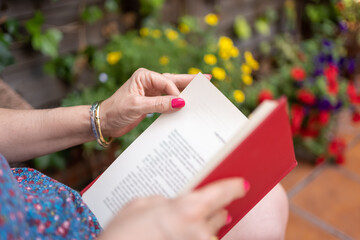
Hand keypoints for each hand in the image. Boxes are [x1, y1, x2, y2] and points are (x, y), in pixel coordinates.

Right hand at [99, 178, 248, 239]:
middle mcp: (199, 232)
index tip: (241, 184)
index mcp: (187, 210)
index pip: (222, 193)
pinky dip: (195, 236)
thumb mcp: (140, 205)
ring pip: (212, 232)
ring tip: (186, 223)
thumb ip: (164, 201)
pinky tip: (178, 233)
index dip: (233, 187)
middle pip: (221, 214)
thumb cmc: (123, 234)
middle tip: (204, 203)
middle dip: (215, 208)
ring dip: (205, 226)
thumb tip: (173, 203)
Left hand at [100, 68, 210, 136]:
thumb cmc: (116, 111)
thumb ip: (159, 104)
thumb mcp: (137, 106)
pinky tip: (186, 102)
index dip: (176, 93)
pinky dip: (176, 102)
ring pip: (172, 89)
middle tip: (207, 79)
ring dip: (185, 90)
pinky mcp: (151, 101)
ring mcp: (150, 91)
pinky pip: (167, 100)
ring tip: (201, 87)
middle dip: (189, 81)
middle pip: (173, 80)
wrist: (104, 122)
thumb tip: (180, 102)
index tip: (184, 104)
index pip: (166, 82)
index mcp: (144, 76)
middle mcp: (148, 81)